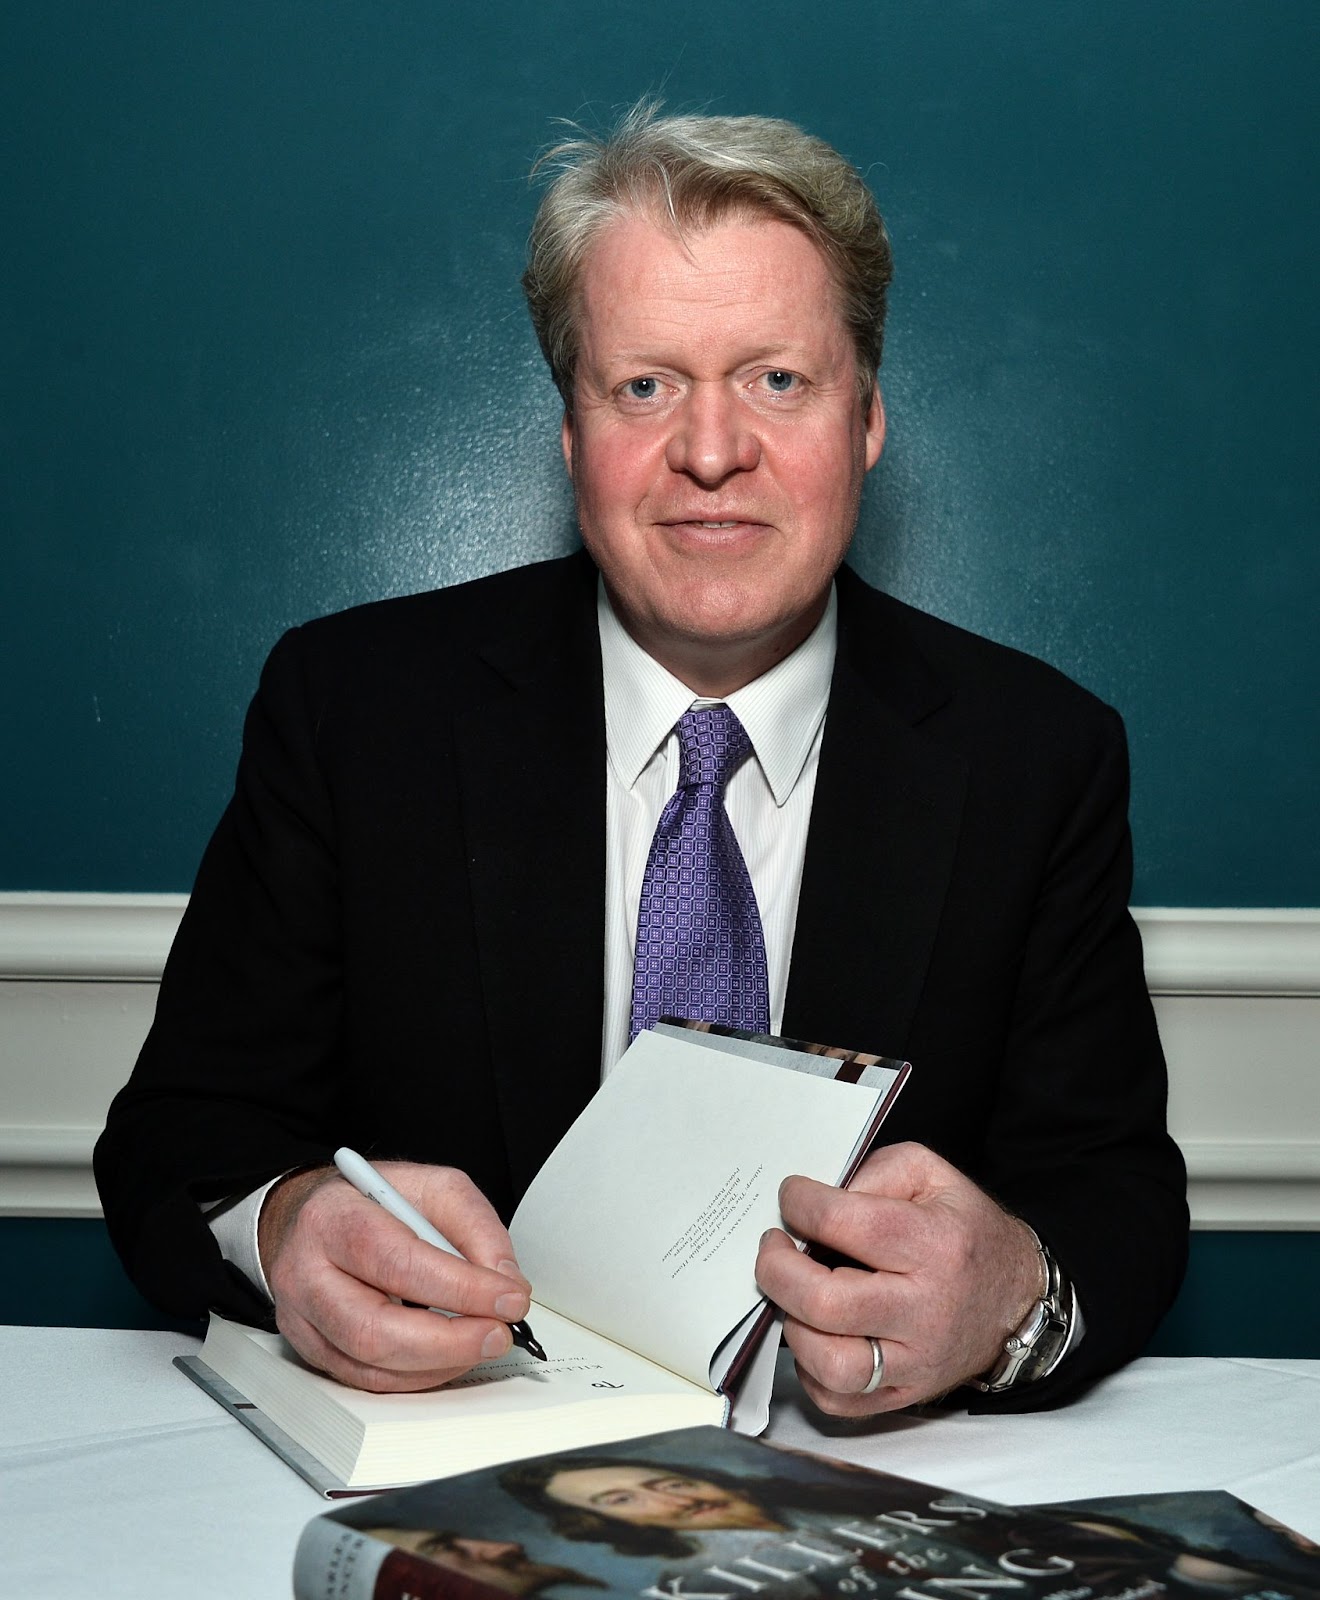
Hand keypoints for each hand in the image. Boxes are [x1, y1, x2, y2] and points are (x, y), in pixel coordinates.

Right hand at [258, 1161, 531, 1391]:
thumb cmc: (375, 1202)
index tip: (508, 1298)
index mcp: (334, 1217)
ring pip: (368, 1365)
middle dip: (448, 1341)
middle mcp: (306, 1272)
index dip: (459, 1287)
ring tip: (480, 1344)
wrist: (319, 1218)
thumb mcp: (433, 1188)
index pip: (397, 1260)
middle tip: (497, 1334)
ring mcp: (302, 1318)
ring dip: (438, 1364)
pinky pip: (365, 1380)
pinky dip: (417, 1376)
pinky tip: (447, 1358)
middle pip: (373, 1328)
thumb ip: (474, 1227)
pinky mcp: (310, 1350)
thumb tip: (505, 1281)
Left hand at [755, 1141, 1043, 1414]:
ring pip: (830, 1364)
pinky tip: (813, 1332)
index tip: (792, 1198)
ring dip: (792, 1324)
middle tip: (774, 1247)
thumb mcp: (931, 1175)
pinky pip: (838, 1400)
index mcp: (935, 1245)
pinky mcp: (905, 1395)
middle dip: (777, 1269)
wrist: (1017, 1300)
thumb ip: (874, 1173)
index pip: (846, 1225)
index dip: (801, 1205)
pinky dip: (809, 1369)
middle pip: (826, 1302)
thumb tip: (818, 1201)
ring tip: (792, 1294)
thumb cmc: (966, 1233)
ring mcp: (915, 1362)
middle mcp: (925, 1310)